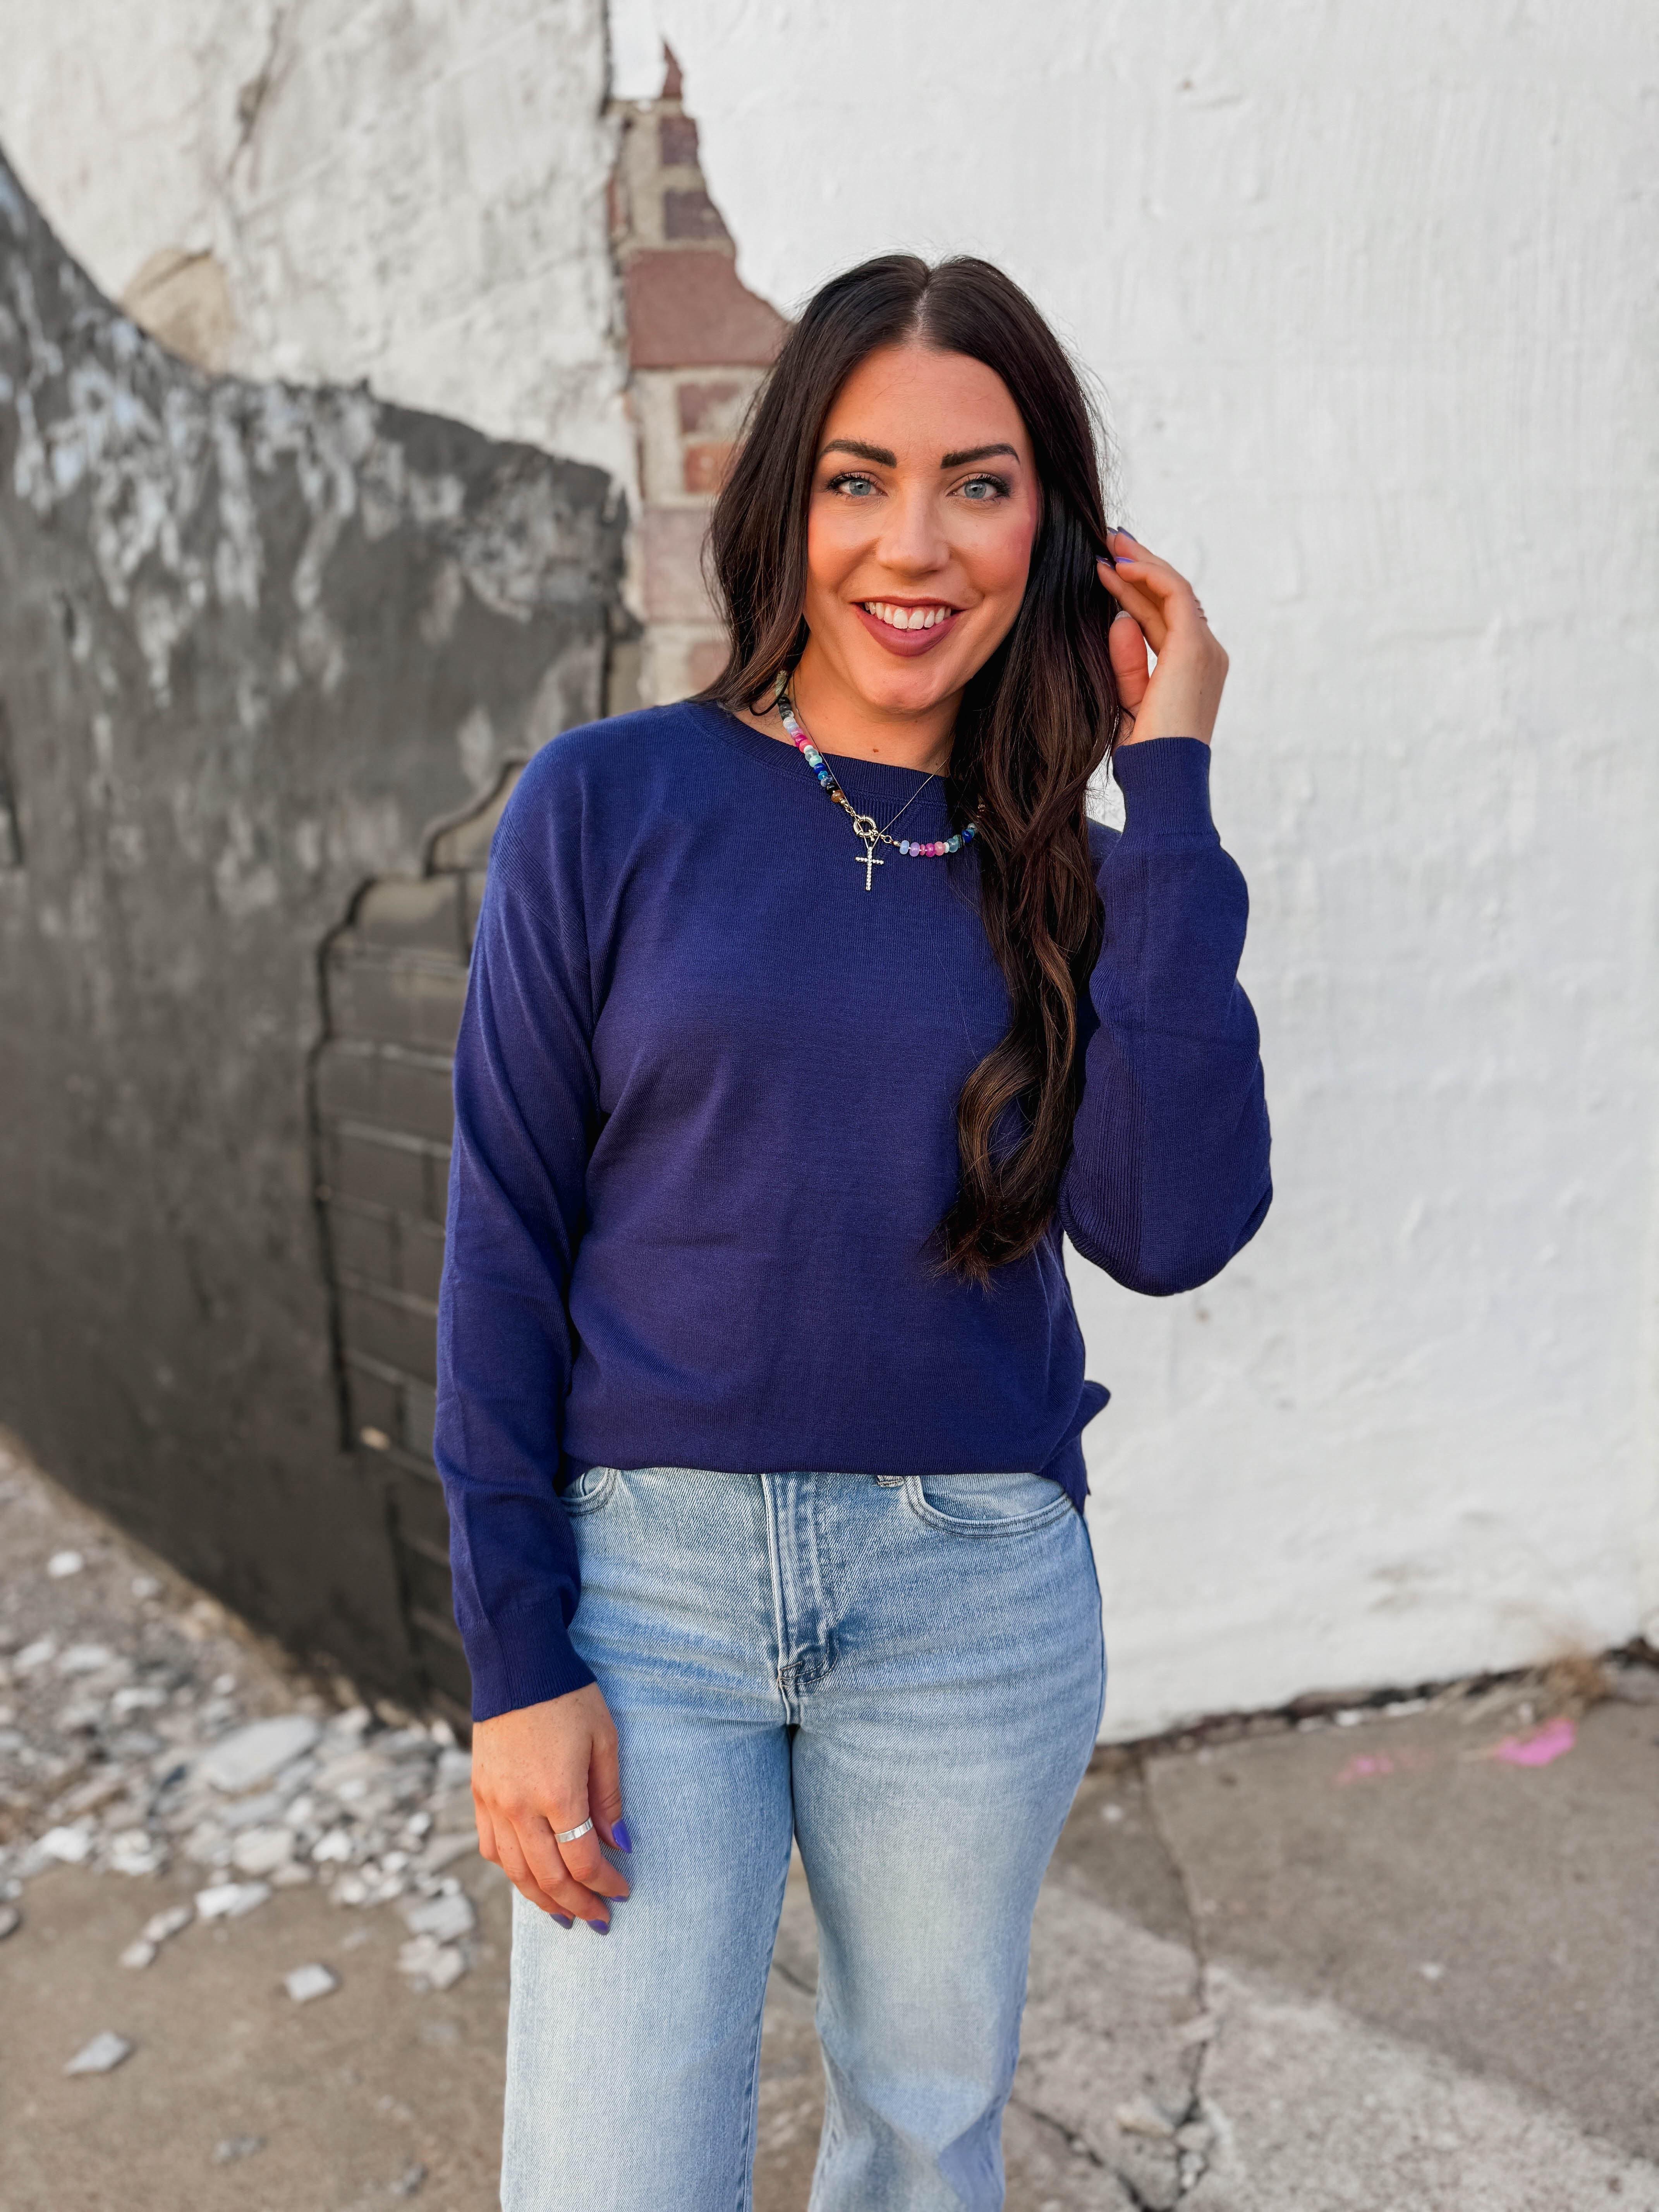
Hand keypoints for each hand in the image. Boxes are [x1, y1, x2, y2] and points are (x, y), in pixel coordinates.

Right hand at [471, 1681, 630, 1929]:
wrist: (516, 1664)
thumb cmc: (568, 1698)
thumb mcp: (604, 1741)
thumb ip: (609, 1798)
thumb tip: (620, 1844)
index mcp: (557, 1794)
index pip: (582, 1861)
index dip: (604, 1885)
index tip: (623, 1893)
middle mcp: (520, 1807)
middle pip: (548, 1877)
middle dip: (577, 1905)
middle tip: (599, 1921)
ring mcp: (494, 1802)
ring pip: (515, 1872)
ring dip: (542, 1900)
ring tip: (565, 1915)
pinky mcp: (478, 1793)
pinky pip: (491, 1848)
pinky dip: (512, 1872)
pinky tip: (529, 1878)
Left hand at [1096, 528, 1227, 746]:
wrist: (1160, 776)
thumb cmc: (1143, 753)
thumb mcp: (1128, 700)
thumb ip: (1128, 661)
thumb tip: (1119, 618)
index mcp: (1193, 669)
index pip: (1164, 618)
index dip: (1136, 591)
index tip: (1106, 570)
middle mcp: (1206, 654)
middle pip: (1171, 598)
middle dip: (1140, 567)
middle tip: (1109, 542)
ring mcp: (1205, 649)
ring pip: (1174, 590)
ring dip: (1141, 564)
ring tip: (1109, 545)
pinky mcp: (1195, 646)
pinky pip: (1175, 594)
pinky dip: (1148, 575)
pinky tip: (1120, 566)